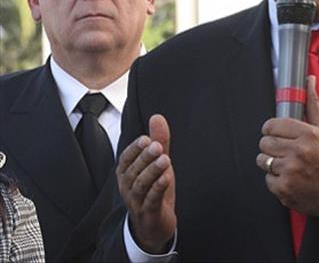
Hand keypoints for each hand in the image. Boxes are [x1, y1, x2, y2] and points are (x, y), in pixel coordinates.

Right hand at [117, 114, 175, 252]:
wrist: (154, 226)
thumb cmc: (153, 191)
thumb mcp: (157, 164)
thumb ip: (159, 141)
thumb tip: (157, 117)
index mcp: (127, 174)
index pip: (126, 159)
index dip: (135, 149)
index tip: (146, 138)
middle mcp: (128, 187)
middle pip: (133, 171)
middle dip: (145, 157)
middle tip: (157, 145)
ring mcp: (137, 201)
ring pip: (141, 185)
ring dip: (152, 171)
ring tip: (165, 159)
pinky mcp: (149, 213)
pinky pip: (151, 200)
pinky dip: (158, 188)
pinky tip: (167, 178)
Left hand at [257, 76, 318, 217]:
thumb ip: (313, 105)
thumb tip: (309, 81)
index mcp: (308, 135)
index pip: (273, 125)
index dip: (272, 129)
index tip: (276, 133)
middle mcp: (298, 152)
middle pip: (265, 142)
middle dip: (271, 146)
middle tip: (283, 150)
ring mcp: (290, 171)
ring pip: (263, 160)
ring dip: (272, 162)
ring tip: (287, 164)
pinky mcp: (284, 188)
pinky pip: (267, 179)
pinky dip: (275, 180)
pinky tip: (289, 177)